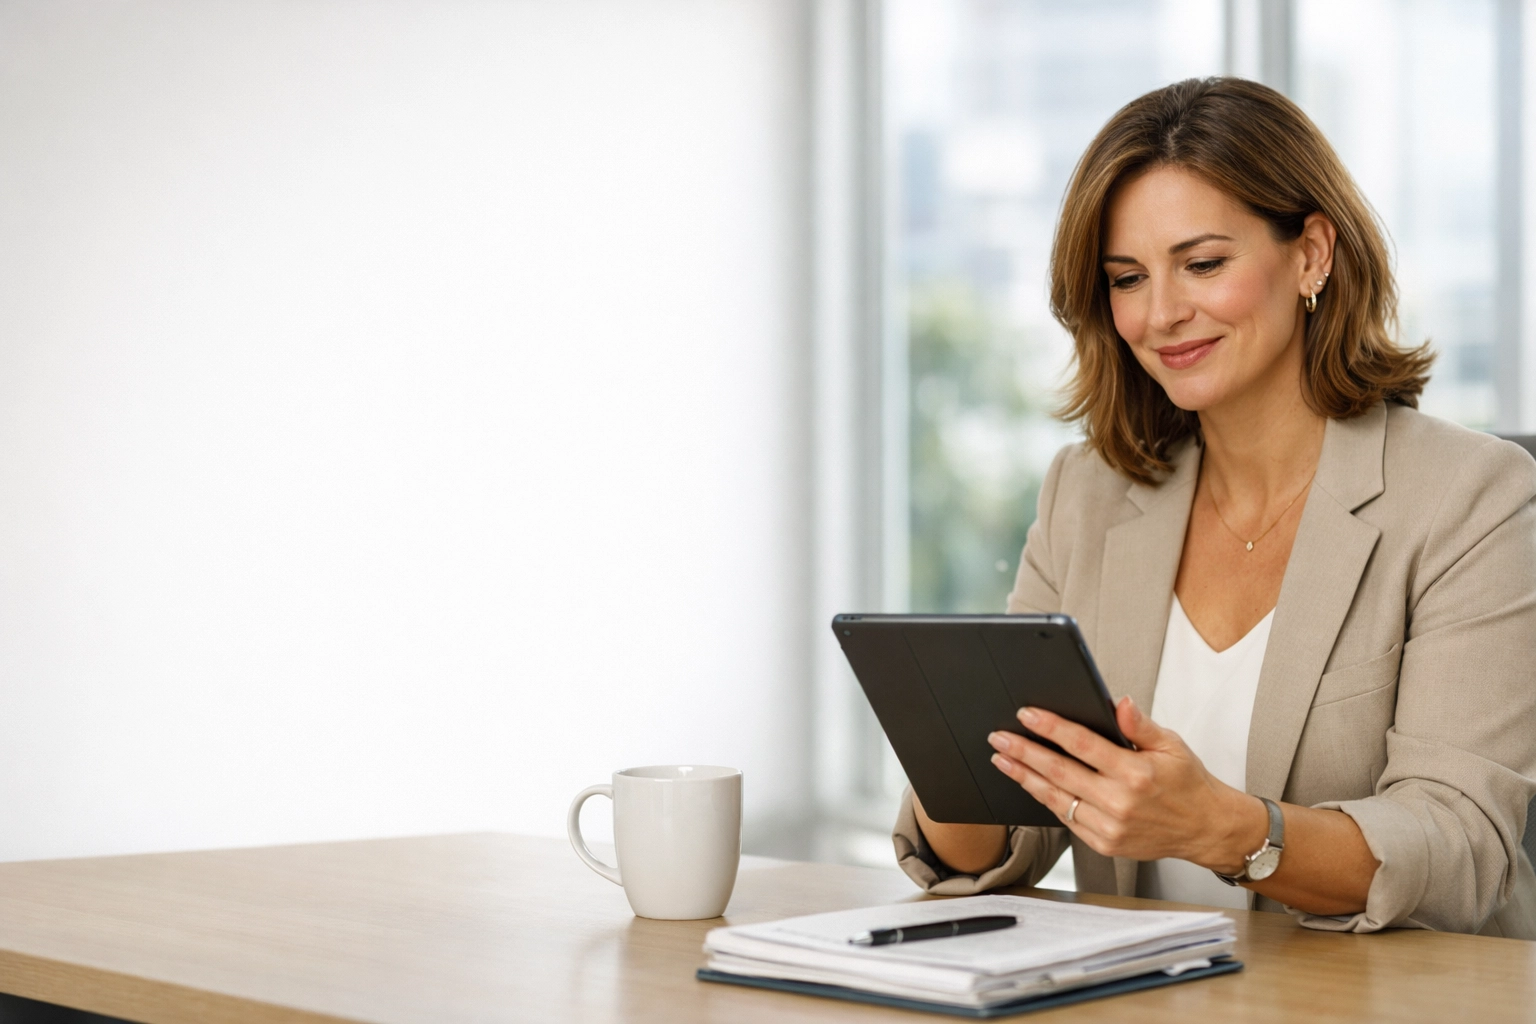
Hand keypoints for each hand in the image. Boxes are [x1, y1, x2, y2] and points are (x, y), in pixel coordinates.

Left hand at [987, 697, 1265, 871]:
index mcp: (1136, 773)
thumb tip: (1119, 703)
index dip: (1051, 727)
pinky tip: (1030, 783)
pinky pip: (1066, 819)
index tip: (1026, 714)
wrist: (1205, 828)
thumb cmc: (1188, 783)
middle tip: (999, 738)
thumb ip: (1140, 725)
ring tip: (1002, 760)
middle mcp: (1120, 803)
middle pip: (1059, 772)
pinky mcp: (1104, 844)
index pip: (1082, 744)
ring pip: (1056, 798)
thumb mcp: (1172, 745)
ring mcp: (1110, 827)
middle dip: (1024, 752)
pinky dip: (1046, 799)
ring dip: (1025, 777)